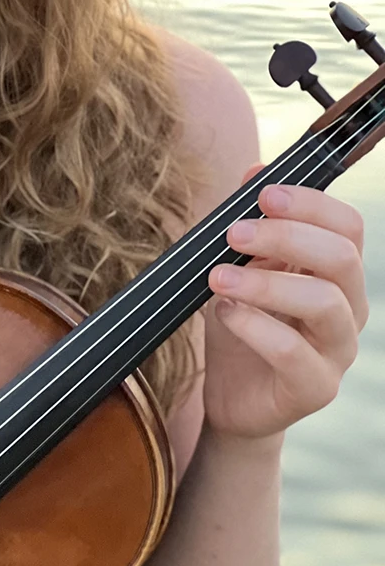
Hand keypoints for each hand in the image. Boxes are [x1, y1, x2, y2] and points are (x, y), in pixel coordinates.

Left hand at [202, 162, 367, 441]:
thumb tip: (254, 170)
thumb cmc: (241, 324)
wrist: (231, 395)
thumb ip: (251, 222)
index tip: (262, 194)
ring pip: (324, 302)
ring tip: (218, 277)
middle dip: (286, 236)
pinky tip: (224, 314)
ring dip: (264, 282)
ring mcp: (337, 350)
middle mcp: (348, 308)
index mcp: (336, 273)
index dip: (310, 203)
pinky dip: (254, 326)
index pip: (348, 226)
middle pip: (342, 257)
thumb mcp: (240, 266)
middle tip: (234, 233)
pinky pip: (293, 352)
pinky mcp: (316, 387)